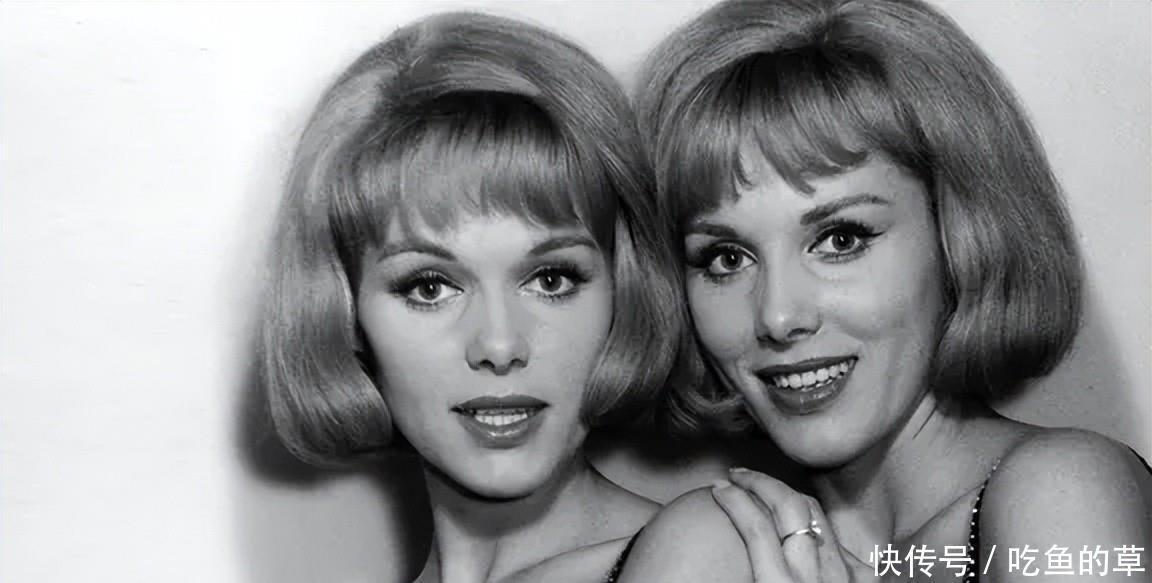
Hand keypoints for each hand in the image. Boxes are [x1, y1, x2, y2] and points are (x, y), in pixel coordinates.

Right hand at [711, 468, 873, 582]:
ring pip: (816, 512)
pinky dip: (820, 527)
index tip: (718, 488)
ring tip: (767, 489)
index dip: (734, 500)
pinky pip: (840, 540)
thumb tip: (716, 561)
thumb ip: (741, 574)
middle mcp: (816, 577)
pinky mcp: (864, 579)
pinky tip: (805, 524)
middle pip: (789, 506)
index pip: (756, 527)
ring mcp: (845, 575)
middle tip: (738, 474)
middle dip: (760, 482)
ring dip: (787, 495)